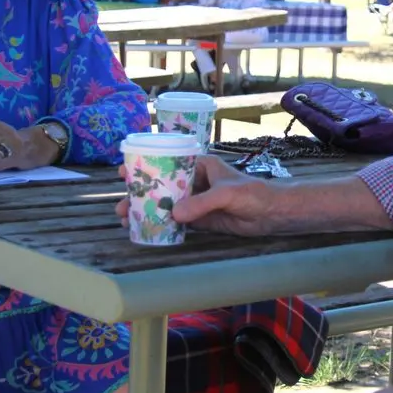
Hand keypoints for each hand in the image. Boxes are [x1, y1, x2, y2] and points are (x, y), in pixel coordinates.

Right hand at [114, 154, 275, 235]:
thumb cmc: (253, 193)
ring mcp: (197, 201)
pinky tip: (147, 230)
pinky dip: (163, 225)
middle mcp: (195, 181)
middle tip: (120, 206)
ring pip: (167, 205)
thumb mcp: (226, 194)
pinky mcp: (201, 219)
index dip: (145, 166)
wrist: (272, 214)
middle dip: (140, 195)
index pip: (168, 162)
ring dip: (148, 211)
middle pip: (162, 186)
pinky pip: (178, 222)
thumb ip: (201, 203)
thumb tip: (174, 214)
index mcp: (200, 165)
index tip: (124, 172)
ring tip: (127, 221)